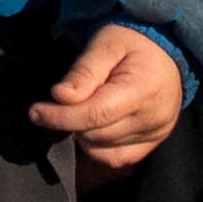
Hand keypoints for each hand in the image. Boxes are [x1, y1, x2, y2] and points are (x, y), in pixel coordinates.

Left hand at [26, 22, 184, 168]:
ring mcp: (156, 134)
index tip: (35, 112)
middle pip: (96, 134)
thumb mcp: (105, 44)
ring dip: (84, 133)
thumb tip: (60, 97)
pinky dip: (99, 147)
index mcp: (143, 89)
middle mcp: (154, 118)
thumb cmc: (132, 42)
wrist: (166, 50)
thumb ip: (84, 71)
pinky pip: (117, 159)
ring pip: (102, 149)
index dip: (60, 116)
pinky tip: (95, 127)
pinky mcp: (153, 143)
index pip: (95, 114)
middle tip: (66, 100)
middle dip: (71, 120)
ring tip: (85, 107)